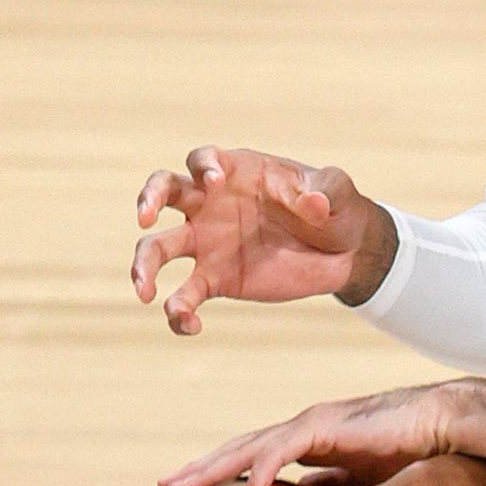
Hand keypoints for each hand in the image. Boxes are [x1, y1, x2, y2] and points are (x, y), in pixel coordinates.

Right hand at [132, 145, 396, 332]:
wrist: (344, 250)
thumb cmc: (335, 208)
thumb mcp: (339, 191)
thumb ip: (328, 189)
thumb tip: (314, 204)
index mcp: (236, 173)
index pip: (201, 160)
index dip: (201, 166)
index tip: (213, 182)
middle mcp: (211, 205)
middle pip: (161, 193)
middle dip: (146, 200)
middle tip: (144, 218)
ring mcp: (208, 243)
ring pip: (157, 248)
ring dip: (142, 267)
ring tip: (145, 291)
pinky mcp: (215, 279)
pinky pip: (184, 296)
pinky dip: (179, 313)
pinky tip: (191, 325)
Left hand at [161, 382, 465, 485]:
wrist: (453, 427)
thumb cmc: (421, 456)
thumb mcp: (370, 485)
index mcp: (318, 443)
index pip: (260, 456)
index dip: (228, 472)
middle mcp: (309, 430)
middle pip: (243, 448)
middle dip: (203, 467)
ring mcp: (313, 424)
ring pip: (248, 446)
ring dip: (210, 468)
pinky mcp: (324, 426)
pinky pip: (278, 454)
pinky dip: (256, 479)